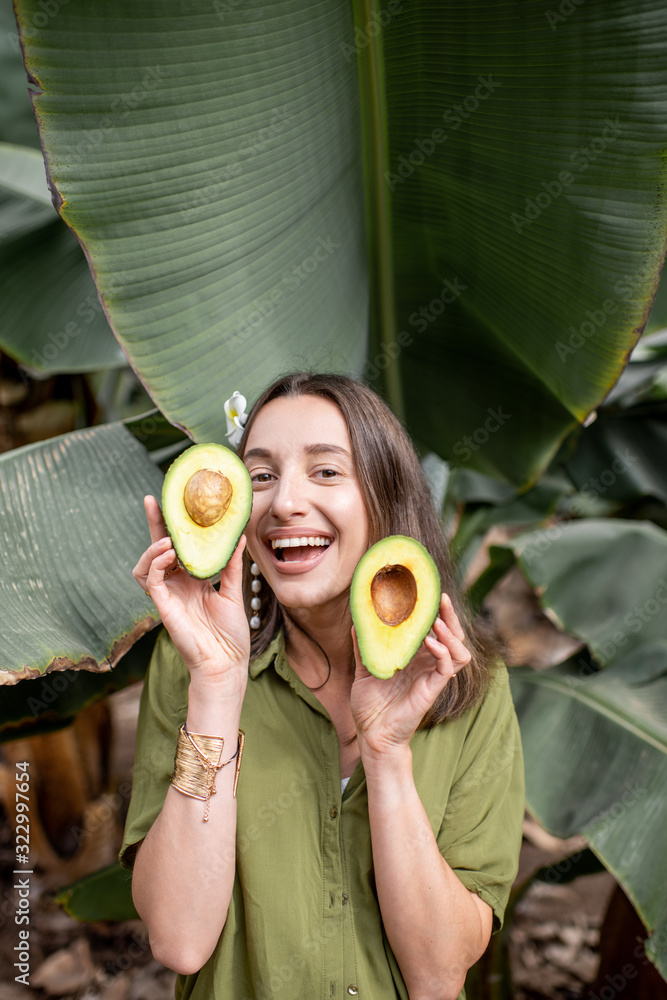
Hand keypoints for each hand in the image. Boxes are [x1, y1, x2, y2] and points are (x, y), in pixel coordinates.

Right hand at [133, 496, 250, 684]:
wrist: (226, 663)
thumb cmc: (230, 635)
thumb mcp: (234, 592)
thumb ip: (232, 564)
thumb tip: (239, 536)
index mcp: (193, 580)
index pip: (179, 547)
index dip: (174, 527)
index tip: (175, 503)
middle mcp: (177, 585)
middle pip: (158, 549)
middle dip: (154, 524)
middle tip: (153, 500)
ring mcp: (168, 595)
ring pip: (147, 564)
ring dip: (154, 547)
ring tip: (169, 539)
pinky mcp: (163, 606)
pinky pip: (151, 580)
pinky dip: (156, 564)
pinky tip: (168, 554)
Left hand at [350, 594, 470, 758]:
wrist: (371, 734)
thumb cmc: (370, 705)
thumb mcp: (363, 669)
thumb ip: (364, 647)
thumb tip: (357, 621)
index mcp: (414, 657)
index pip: (433, 629)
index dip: (435, 612)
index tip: (427, 593)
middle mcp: (427, 664)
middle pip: (452, 635)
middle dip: (450, 615)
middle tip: (440, 597)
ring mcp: (432, 676)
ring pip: (458, 650)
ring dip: (452, 632)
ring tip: (438, 620)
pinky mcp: (432, 689)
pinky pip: (447, 668)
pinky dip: (443, 652)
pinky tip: (431, 641)